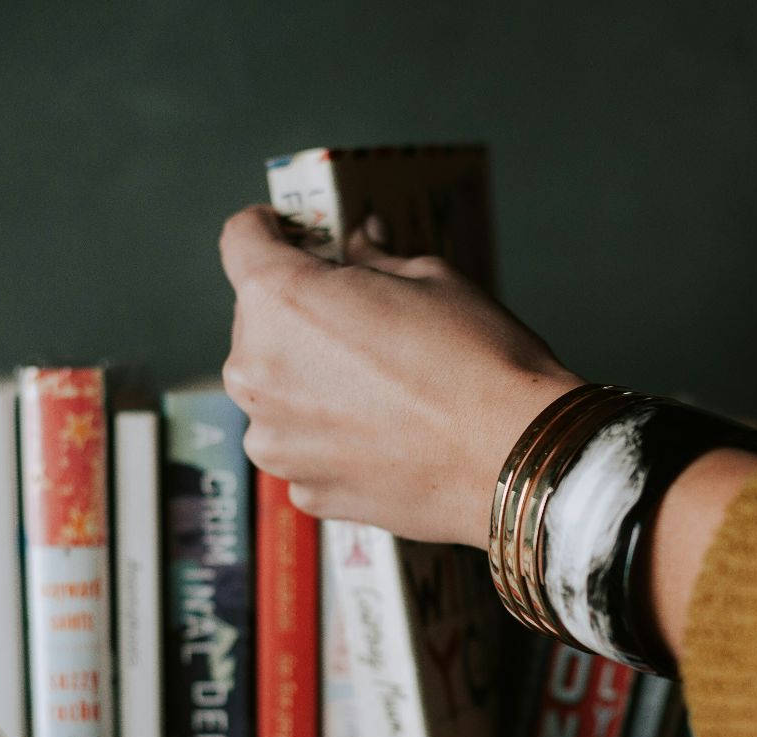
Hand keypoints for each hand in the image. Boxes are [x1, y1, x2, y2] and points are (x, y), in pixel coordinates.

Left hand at [219, 205, 583, 546]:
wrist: (515, 459)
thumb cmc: (478, 362)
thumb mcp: (430, 278)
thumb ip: (375, 260)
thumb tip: (360, 245)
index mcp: (281, 300)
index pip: (241, 240)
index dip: (267, 228)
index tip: (288, 233)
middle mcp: (257, 371)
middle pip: (258, 322)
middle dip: (299, 314)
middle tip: (360, 320)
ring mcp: (275, 440)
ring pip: (276, 391)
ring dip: (310, 381)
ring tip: (380, 388)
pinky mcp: (304, 489)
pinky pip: (303, 446)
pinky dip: (330, 436)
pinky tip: (386, 434)